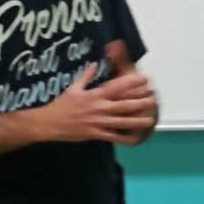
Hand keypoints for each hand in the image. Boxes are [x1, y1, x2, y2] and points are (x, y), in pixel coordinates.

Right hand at [40, 60, 158, 144]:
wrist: (50, 123)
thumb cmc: (61, 105)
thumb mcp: (73, 88)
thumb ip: (86, 76)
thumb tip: (94, 64)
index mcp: (95, 95)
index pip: (116, 87)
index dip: (131, 83)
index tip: (143, 79)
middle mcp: (99, 108)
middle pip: (123, 104)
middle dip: (139, 102)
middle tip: (153, 99)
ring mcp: (98, 122)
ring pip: (121, 121)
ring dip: (136, 120)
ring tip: (150, 119)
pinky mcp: (95, 134)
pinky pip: (113, 136)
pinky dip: (124, 138)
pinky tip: (135, 139)